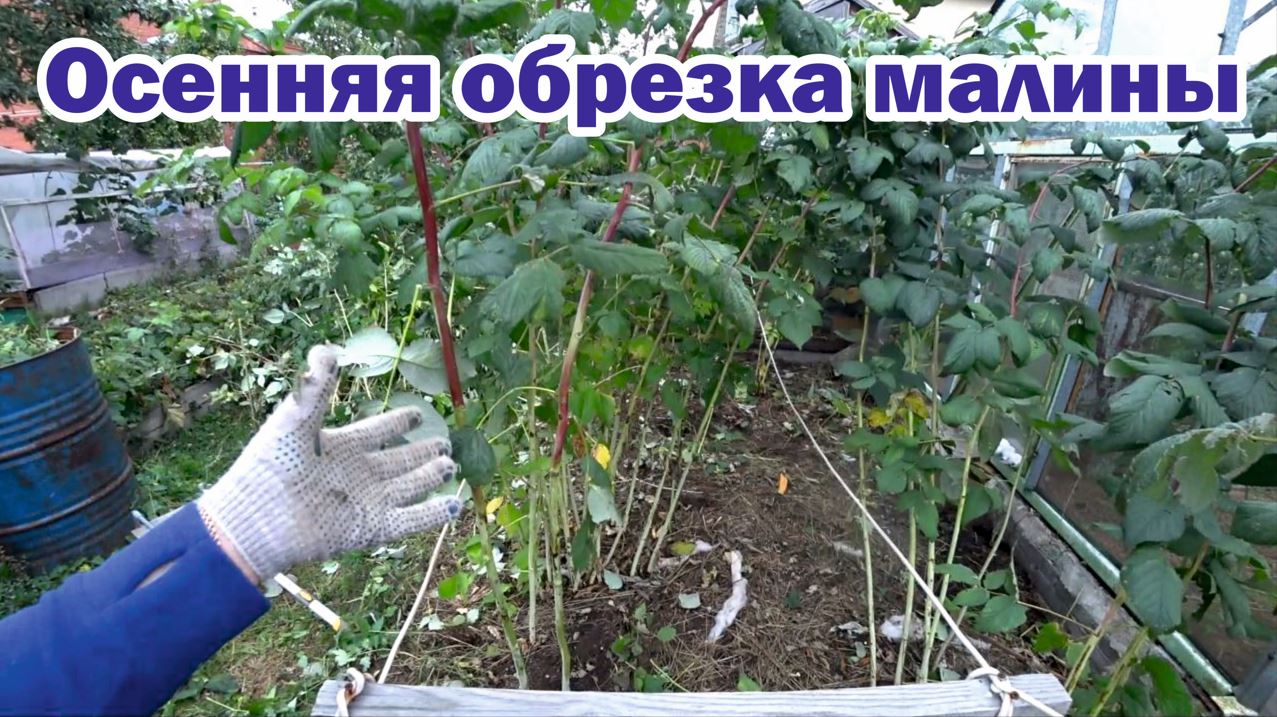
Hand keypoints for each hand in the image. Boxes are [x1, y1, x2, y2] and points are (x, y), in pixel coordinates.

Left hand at [197, 345, 462, 581]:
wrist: (256, 516)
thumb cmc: (270, 464)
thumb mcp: (295, 418)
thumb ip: (316, 387)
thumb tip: (327, 348)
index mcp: (340, 446)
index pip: (377, 431)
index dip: (398, 422)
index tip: (419, 413)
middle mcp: (357, 474)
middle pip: (398, 461)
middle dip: (422, 452)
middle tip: (446, 444)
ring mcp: (365, 502)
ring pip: (408, 488)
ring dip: (430, 477)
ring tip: (451, 465)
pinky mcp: (370, 528)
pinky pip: (409, 521)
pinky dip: (432, 514)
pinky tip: (454, 504)